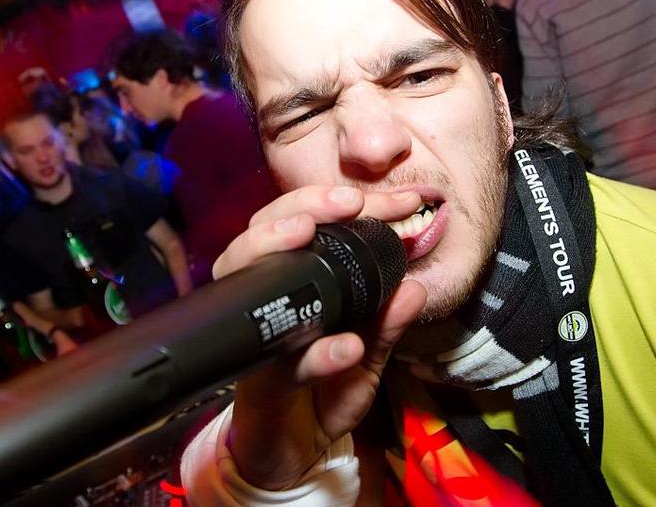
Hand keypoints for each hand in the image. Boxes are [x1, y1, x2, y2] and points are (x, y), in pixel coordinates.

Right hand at [214, 186, 426, 489]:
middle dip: (301, 205)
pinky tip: (345, 347)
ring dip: (273, 247)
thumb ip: (386, 323)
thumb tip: (415, 286)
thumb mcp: (367, 357)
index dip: (345, 204)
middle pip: (260, 233)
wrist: (290, 454)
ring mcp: (256, 339)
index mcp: (294, 286)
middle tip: (345, 202)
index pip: (307, 226)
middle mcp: (265, 301)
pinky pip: (279, 366)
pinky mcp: (255, 385)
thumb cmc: (321, 392)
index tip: (399, 200)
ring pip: (241, 276)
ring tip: (309, 233)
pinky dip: (314, 356)